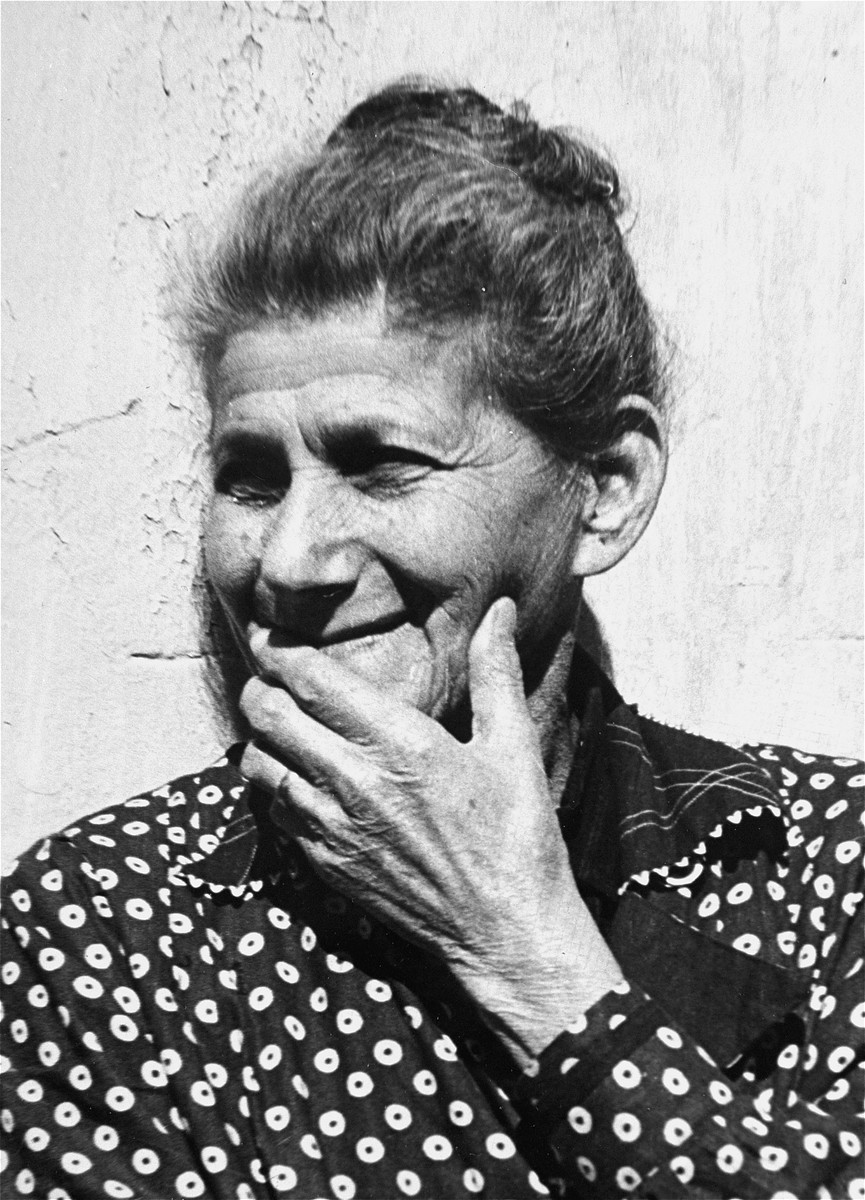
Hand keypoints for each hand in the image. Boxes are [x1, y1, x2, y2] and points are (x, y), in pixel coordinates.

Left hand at [240, 597, 621, 1066]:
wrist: (505, 929)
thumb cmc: (517, 835)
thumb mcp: (515, 746)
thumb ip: (498, 672)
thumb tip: (501, 609)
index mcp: (401, 743)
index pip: (311, 680)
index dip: (279, 649)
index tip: (272, 633)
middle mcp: (356, 781)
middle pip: (269, 715)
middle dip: (260, 685)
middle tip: (269, 673)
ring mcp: (334, 827)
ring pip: (258, 763)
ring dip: (260, 736)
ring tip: (277, 720)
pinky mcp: (326, 863)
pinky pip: (274, 811)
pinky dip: (272, 784)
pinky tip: (295, 774)